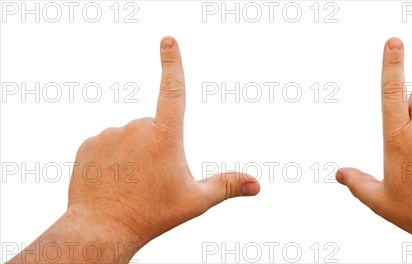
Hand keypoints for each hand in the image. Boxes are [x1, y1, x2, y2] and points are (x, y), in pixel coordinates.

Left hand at [67, 36, 260, 245]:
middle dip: (157, 147)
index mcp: (165, 136)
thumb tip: (257, 186)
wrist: (101, 229)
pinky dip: (112, 159)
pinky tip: (112, 181)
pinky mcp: (89, 144)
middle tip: (152, 179)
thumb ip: (227, 186)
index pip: (173, 90)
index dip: (172, 63)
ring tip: (131, 183)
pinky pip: (107, 145)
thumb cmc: (152, 215)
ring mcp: (109, 134)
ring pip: (130, 137)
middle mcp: (136, 128)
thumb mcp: (196, 201)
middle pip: (154, 128)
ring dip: (133, 153)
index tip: (168, 41)